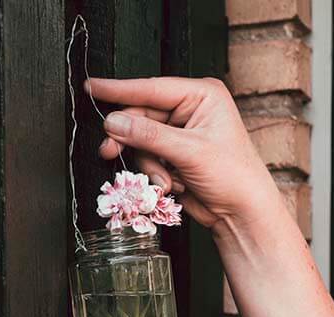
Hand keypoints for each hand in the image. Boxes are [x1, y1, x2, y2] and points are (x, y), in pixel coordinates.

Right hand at [88, 76, 281, 231]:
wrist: (241, 212)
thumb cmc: (234, 176)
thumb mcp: (189, 151)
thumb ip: (148, 135)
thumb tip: (114, 122)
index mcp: (201, 95)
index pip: (151, 88)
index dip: (119, 89)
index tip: (92, 87)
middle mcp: (189, 110)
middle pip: (140, 116)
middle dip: (131, 140)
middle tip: (110, 150)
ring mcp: (179, 133)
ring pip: (139, 140)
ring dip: (148, 164)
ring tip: (165, 179)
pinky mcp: (172, 154)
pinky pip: (146, 157)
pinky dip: (154, 173)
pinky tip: (172, 183)